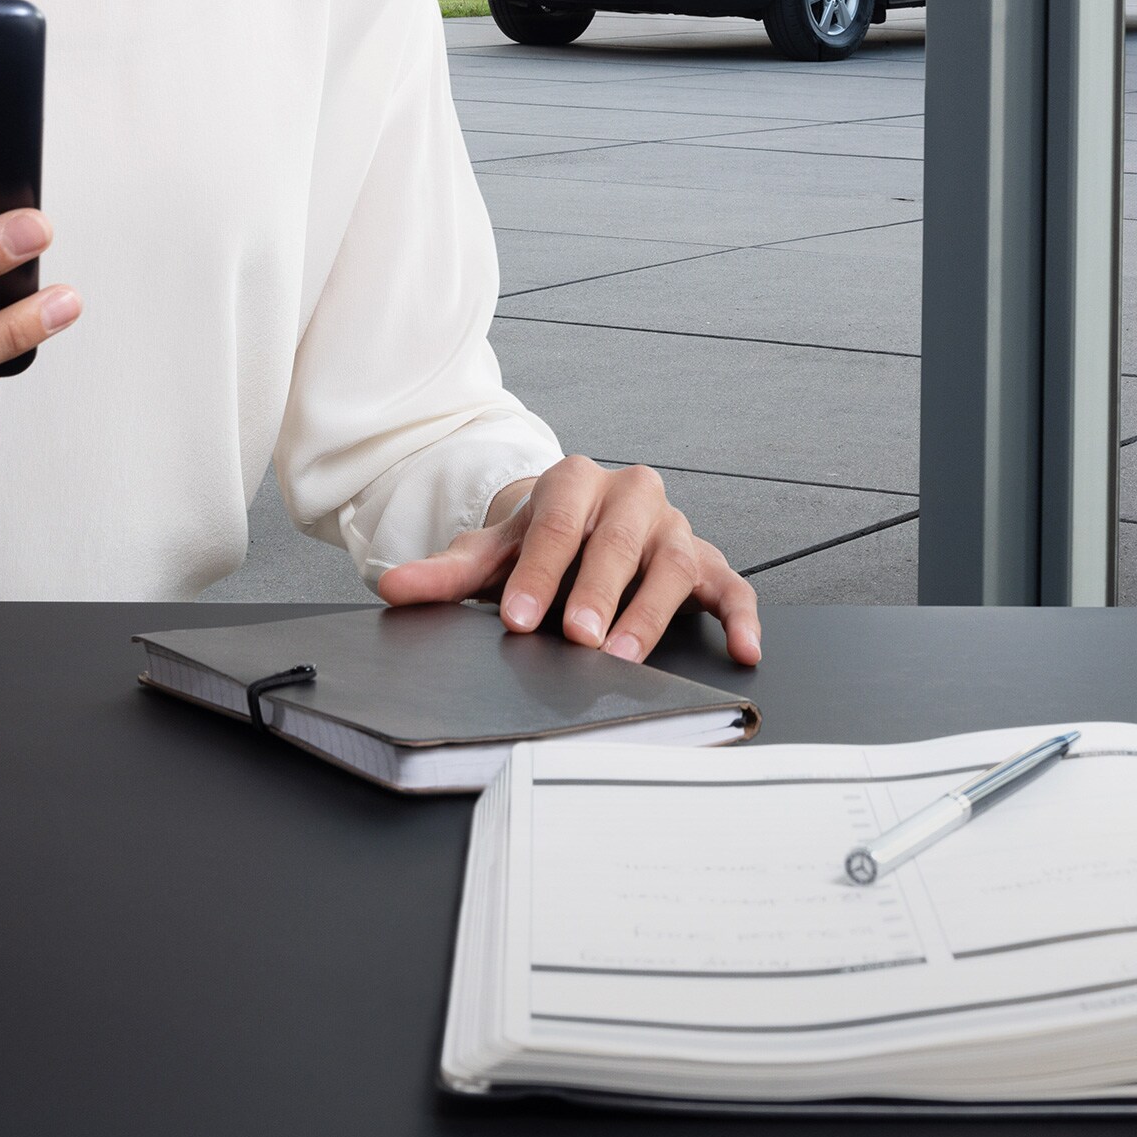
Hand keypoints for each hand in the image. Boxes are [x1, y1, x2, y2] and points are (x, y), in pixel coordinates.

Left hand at [376, 455, 760, 667]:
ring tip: (626, 656)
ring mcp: (672, 526)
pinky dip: (741, 616)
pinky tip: (742, 650)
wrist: (579, 525)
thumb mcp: (493, 552)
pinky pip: (732, 585)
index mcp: (575, 480)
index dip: (539, 572)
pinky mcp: (707, 558)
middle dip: (597, 591)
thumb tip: (394, 587)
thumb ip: (446, 572)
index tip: (520, 619)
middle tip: (578, 637)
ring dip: (651, 612)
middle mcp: (631, 494)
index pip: (557, 524)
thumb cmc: (541, 544)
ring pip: (673, 563)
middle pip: (617, 540)